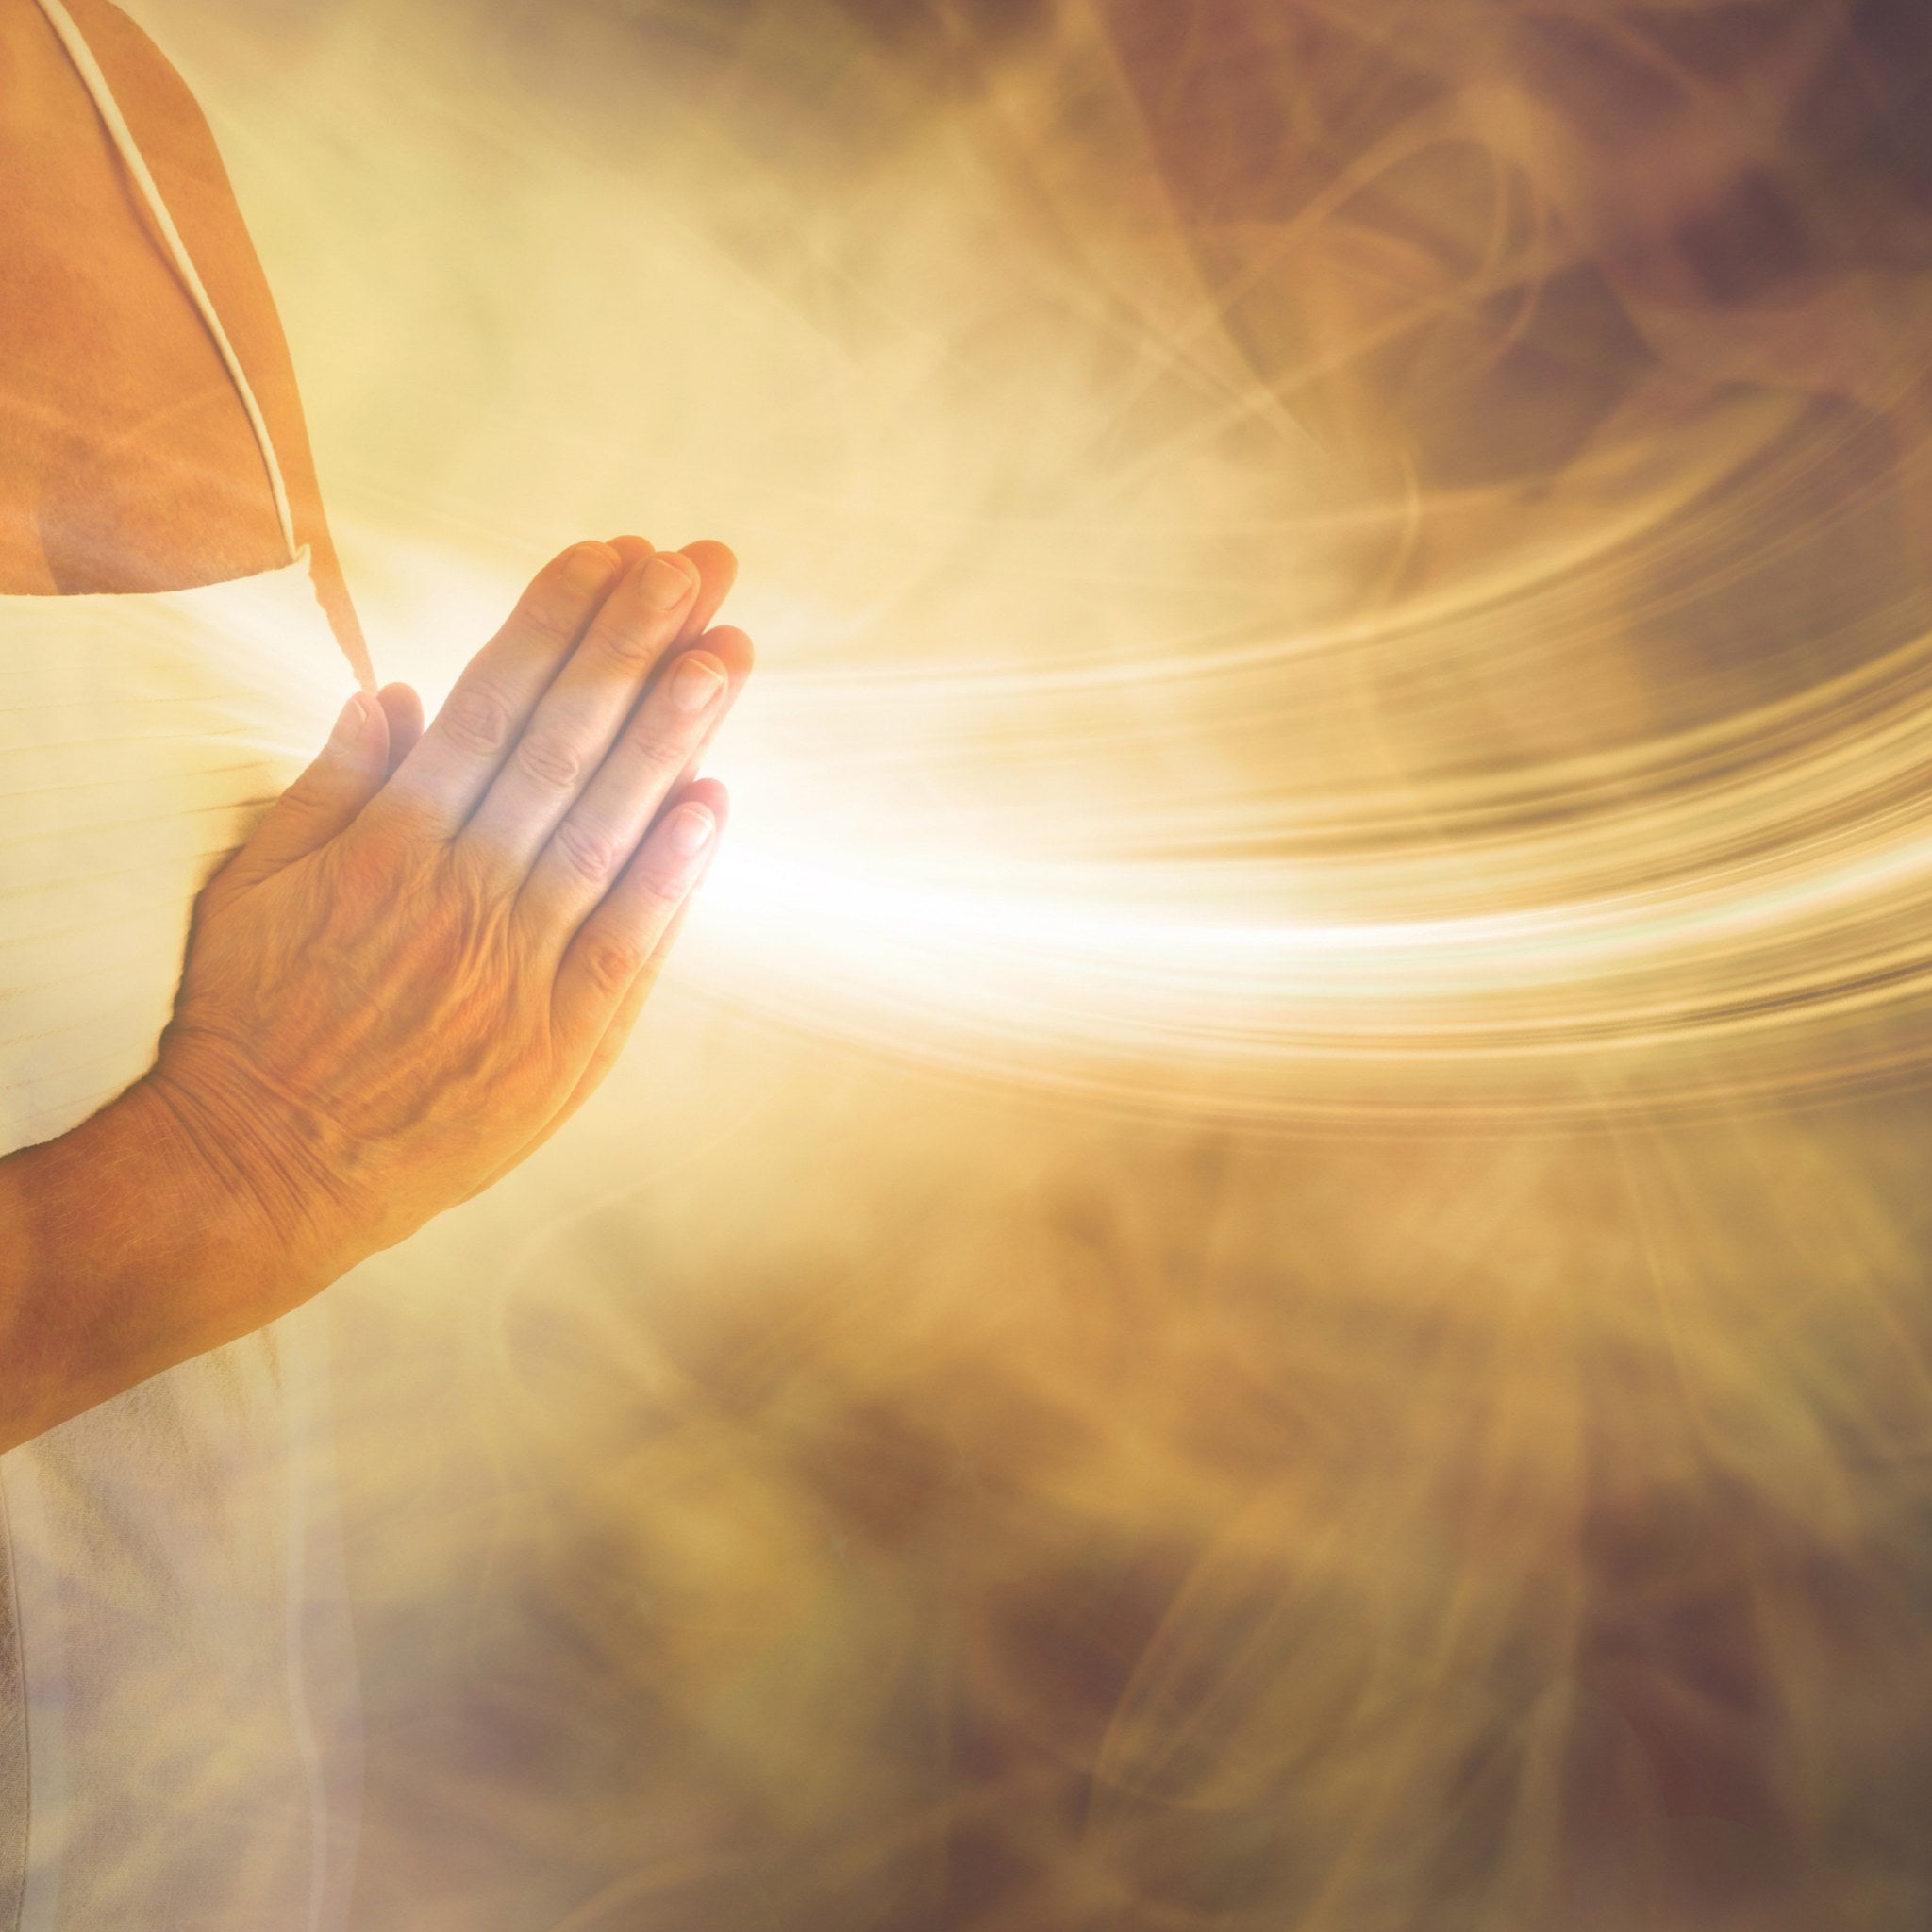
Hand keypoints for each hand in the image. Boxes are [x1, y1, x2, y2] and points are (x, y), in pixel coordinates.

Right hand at [142, 537, 751, 1293]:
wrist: (263, 1170)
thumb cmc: (253, 1023)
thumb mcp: (255, 883)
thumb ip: (329, 784)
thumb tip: (391, 690)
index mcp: (389, 839)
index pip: (488, 705)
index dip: (554, 624)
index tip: (610, 556)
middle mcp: (460, 887)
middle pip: (560, 745)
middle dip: (632, 645)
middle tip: (698, 566)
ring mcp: (516, 965)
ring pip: (604, 827)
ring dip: (670, 734)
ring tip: (728, 650)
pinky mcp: (560, 1043)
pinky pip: (625, 944)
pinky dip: (670, 873)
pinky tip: (714, 799)